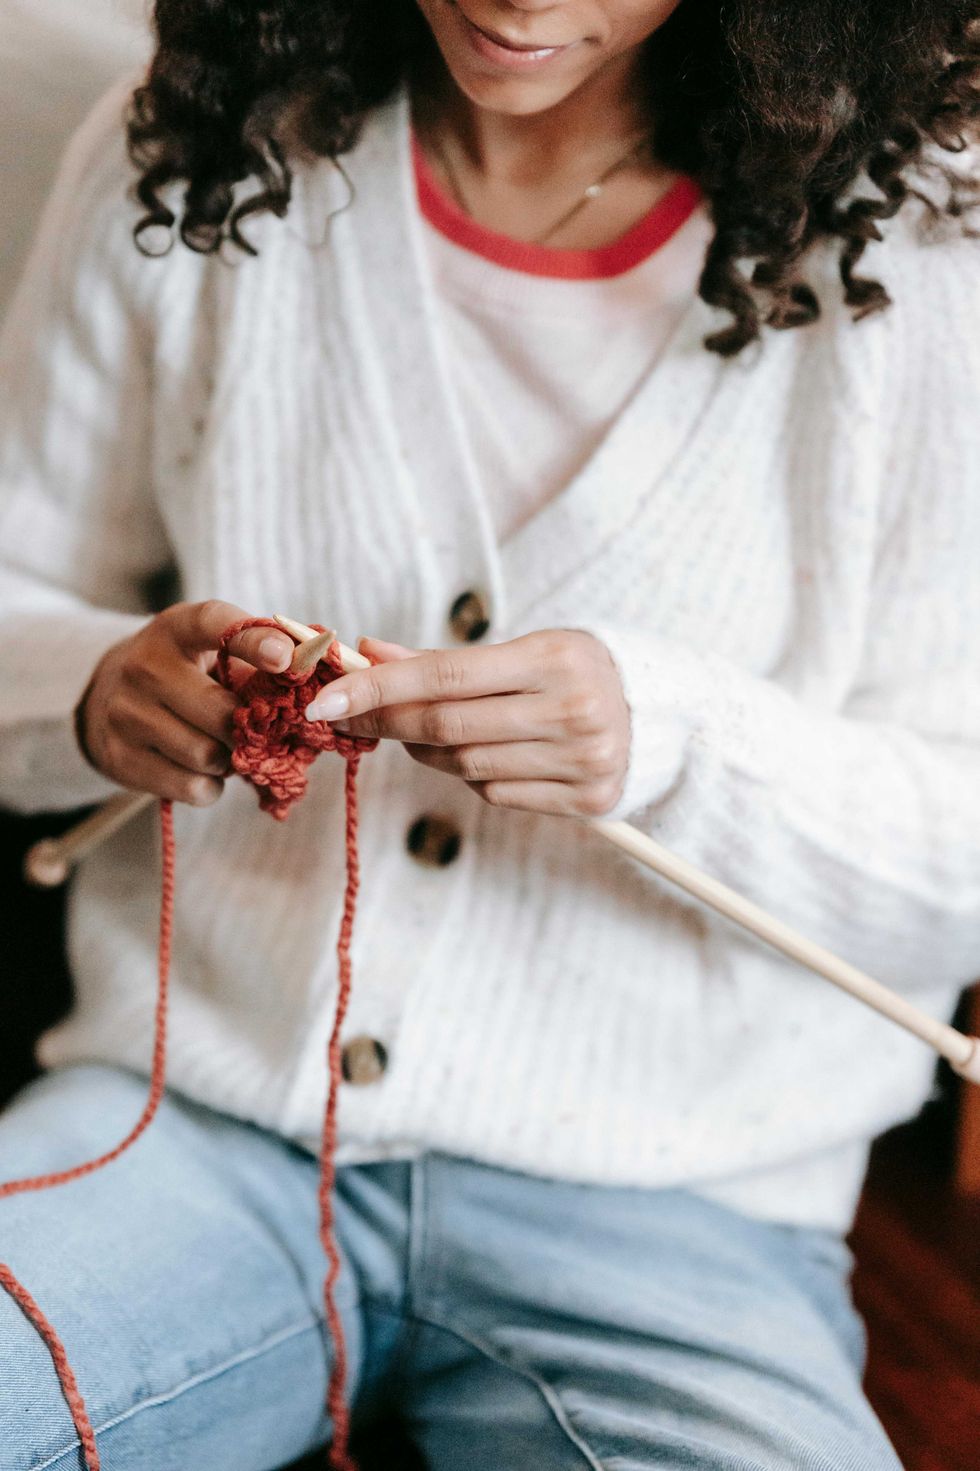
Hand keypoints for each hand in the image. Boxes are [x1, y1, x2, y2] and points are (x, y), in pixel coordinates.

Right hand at [76, 600, 294, 805]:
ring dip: (229, 760)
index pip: (214, 624)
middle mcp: (143, 665)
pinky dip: (210, 786)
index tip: (287, 658)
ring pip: (207, 755)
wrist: (107, 698)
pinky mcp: (118, 758)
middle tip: (249, 728)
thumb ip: (260, 656)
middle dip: (246, 727)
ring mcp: (124, 713)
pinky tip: (201, 770)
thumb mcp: (212, 650)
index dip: (254, 641)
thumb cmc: (186, 673)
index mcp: (175, 629)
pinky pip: (192, 787)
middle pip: (220, 712)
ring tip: (221, 746)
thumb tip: (315, 668)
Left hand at [305, 628, 630, 817]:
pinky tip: (483, 756)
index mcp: (555, 658)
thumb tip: (368, 653)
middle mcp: (573, 710)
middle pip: (447, 726)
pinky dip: (472, 777)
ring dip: (428, 751)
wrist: (657, 709)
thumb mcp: (519, 649)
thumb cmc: (571, 671)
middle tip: (348, 716)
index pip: (444, 676)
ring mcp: (583, 760)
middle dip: (387, 721)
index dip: (379, 688)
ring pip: (466, 766)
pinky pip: (496, 794)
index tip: (328, 698)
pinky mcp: (587, 800)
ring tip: (427, 732)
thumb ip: (442, 659)